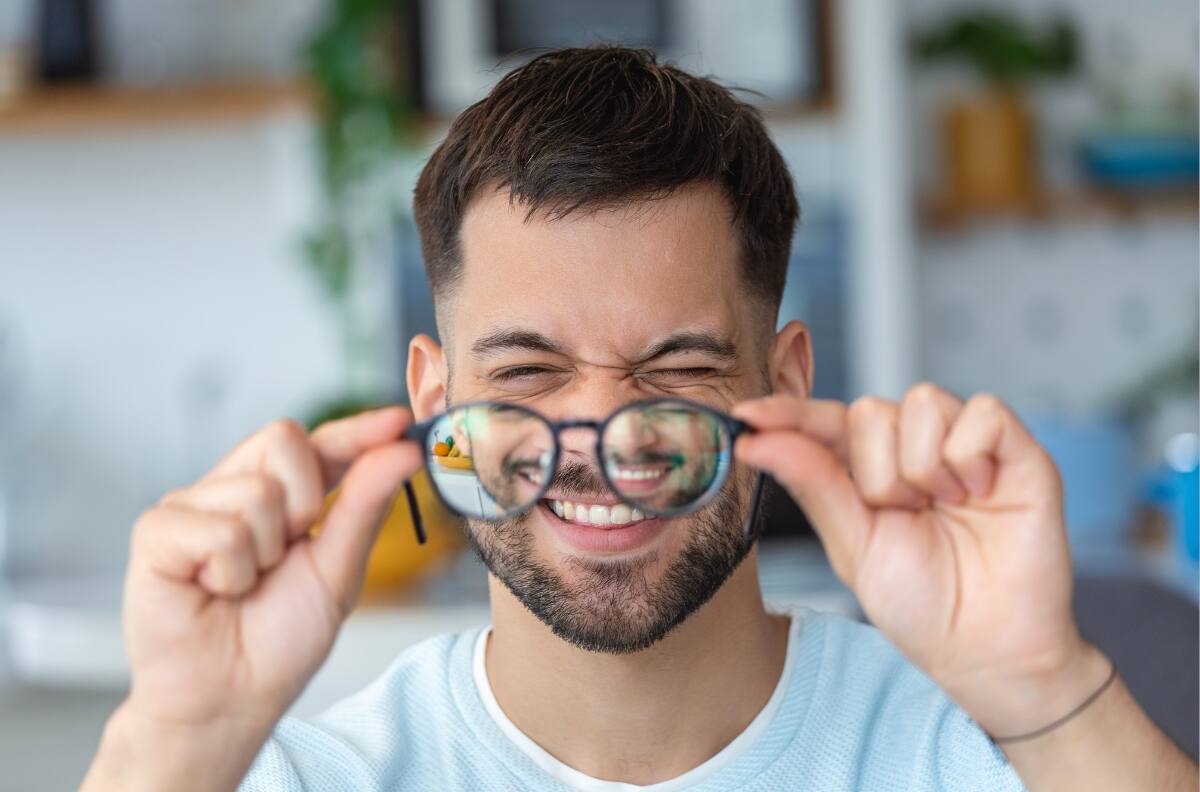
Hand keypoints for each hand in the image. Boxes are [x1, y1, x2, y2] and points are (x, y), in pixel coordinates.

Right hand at [84, 408, 421, 790]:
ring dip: (265, 554)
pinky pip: (217, 530)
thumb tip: (403, 450)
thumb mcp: (339, 570)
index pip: (321, 442)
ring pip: (256, 492)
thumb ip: (366, 505)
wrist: (230, 697)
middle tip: (287, 552)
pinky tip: (213, 591)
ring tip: (243, 585)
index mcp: (282, 495)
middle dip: (305, 501)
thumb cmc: (280, 638)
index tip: (400, 421)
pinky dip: (230, 572)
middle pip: (285, 439)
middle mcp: (234, 488)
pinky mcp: (156, 531)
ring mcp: (192, 506)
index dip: (358, 430)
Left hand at [733, 385, 1104, 736]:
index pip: (823, 423)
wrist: (986, 649)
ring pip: (921, 401)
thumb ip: (812, 483)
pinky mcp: (1016, 449)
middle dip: (876, 472)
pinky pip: (982, 411)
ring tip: (944, 508)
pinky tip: (978, 493)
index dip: (787, 414)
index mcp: (868, 470)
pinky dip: (968, 455)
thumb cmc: (922, 603)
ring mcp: (965, 445)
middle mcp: (914, 448)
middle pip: (870, 409)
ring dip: (921, 466)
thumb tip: (755, 439)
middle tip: (905, 515)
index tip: (745, 416)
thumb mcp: (852, 545)